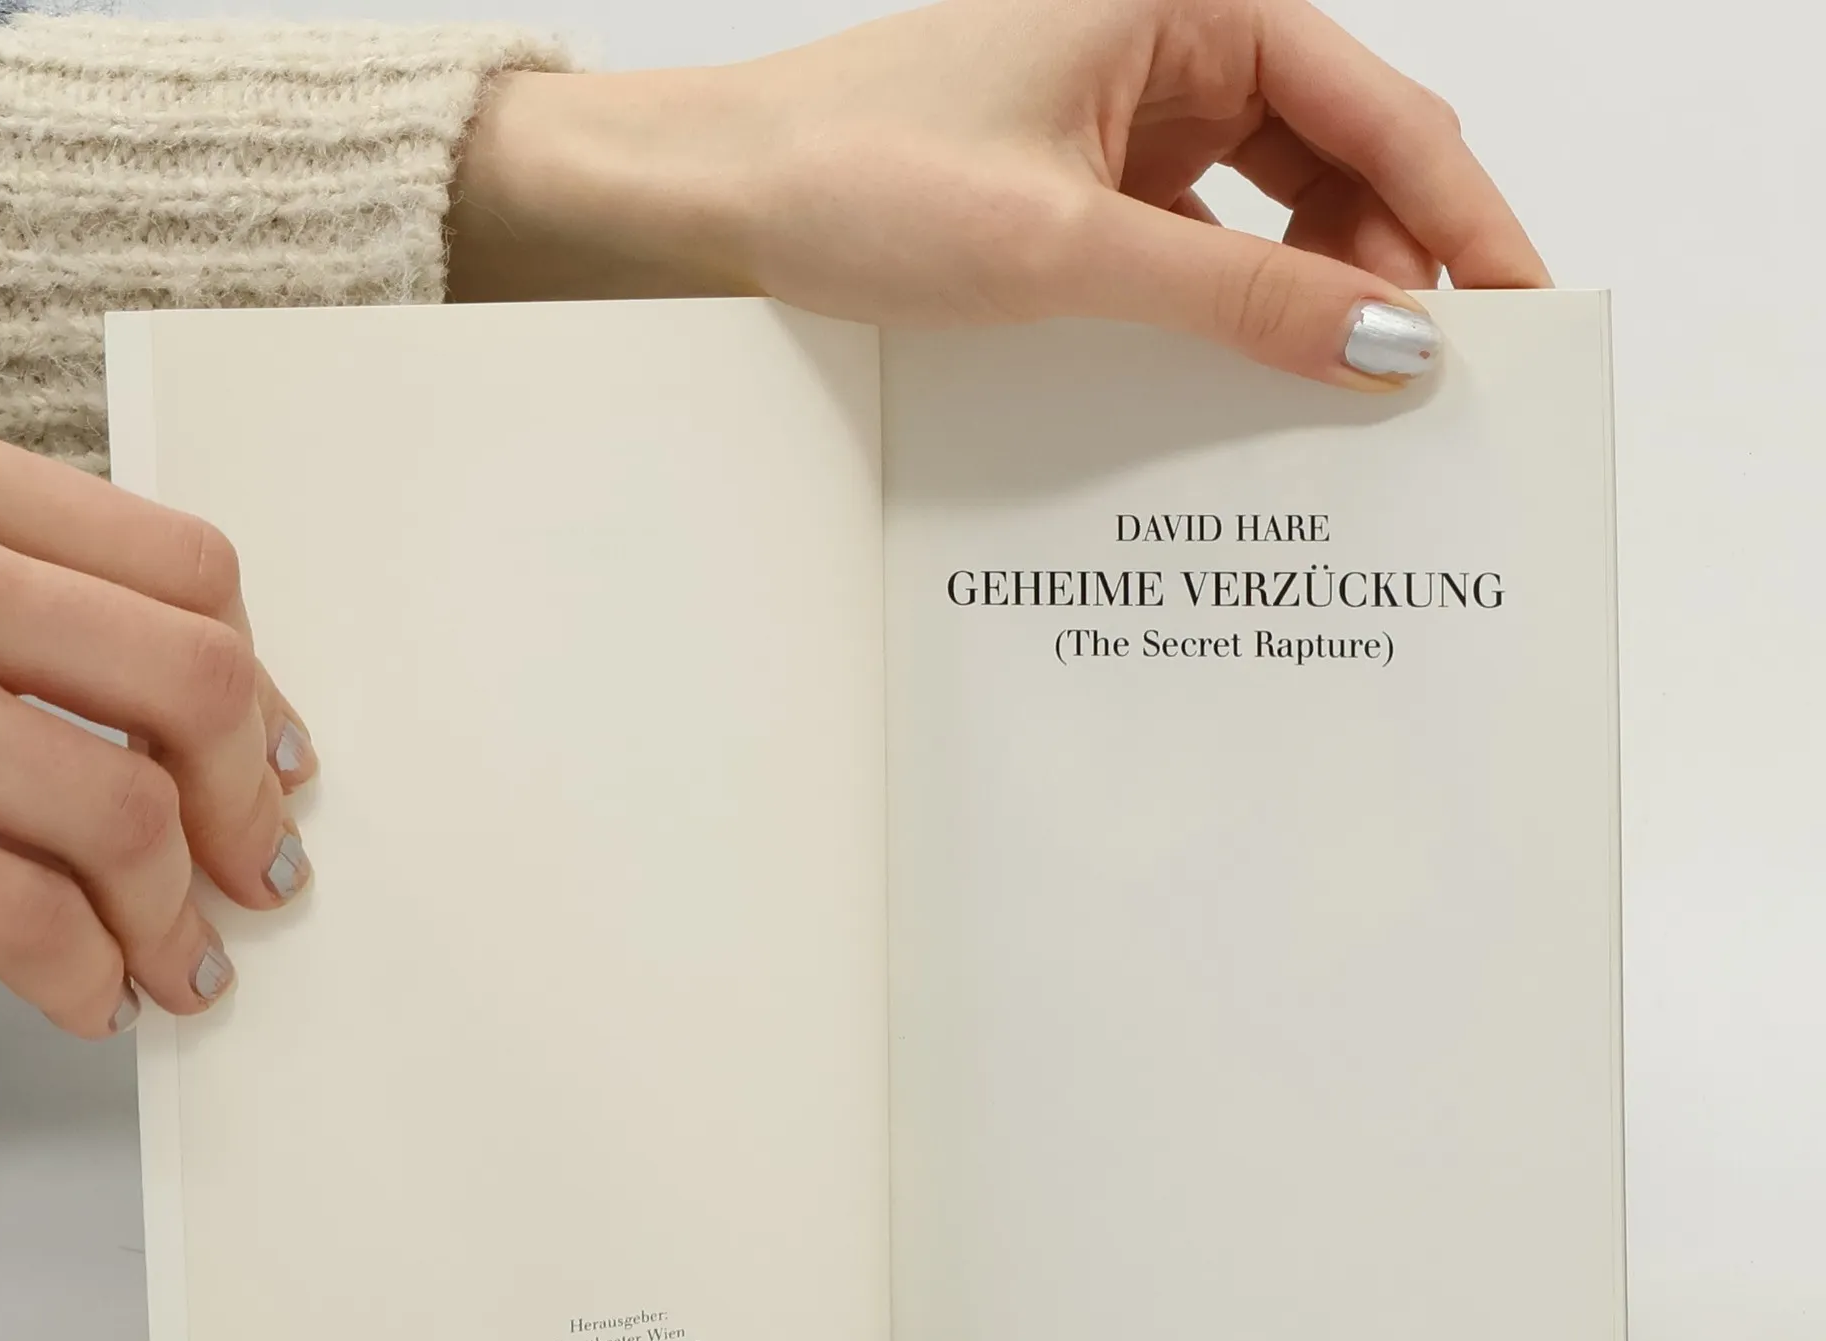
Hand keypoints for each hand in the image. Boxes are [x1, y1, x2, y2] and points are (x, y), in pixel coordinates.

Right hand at [0, 409, 316, 1038]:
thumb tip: (173, 707)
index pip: (182, 568)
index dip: (262, 685)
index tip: (280, 756)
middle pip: (189, 681)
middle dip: (249, 802)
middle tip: (258, 872)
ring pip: (118, 807)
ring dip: (175, 914)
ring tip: (180, 965)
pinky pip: (4, 906)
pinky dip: (78, 971)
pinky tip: (86, 994)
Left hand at [450, 0, 1547, 388]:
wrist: (715, 205)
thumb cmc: (857, 178)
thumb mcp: (1069, 249)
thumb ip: (1239, 300)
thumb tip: (1386, 346)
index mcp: (1189, 6)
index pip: (1381, 114)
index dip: (1464, 219)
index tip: (1521, 317)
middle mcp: (1171, 48)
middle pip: (1342, 165)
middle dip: (1394, 273)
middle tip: (1437, 392)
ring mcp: (1127, 121)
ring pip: (1274, 215)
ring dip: (1313, 303)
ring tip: (1346, 405)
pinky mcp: (1084, 188)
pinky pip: (1199, 249)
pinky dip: (1233, 315)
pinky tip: (1247, 385)